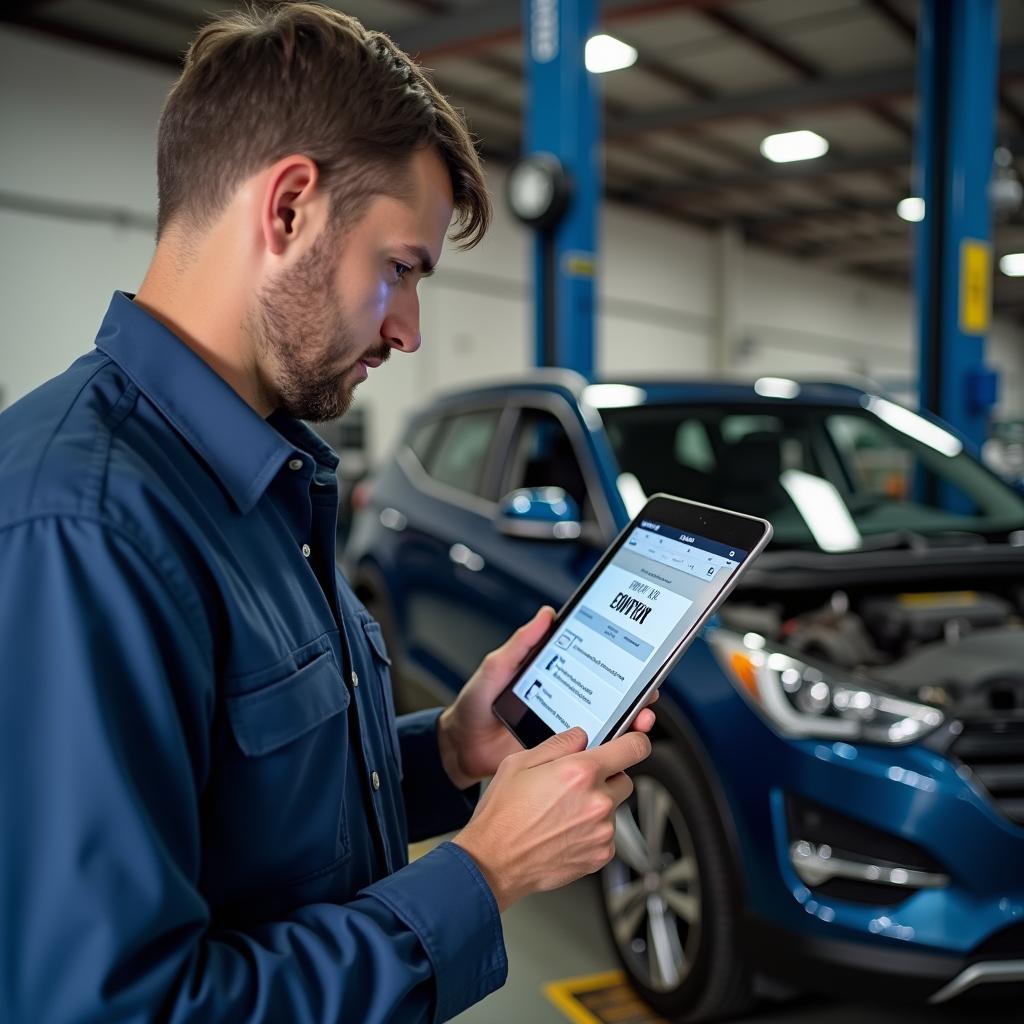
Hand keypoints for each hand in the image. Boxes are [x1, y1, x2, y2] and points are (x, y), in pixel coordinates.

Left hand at [438, 606, 658, 787]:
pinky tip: (617, 744)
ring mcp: (565, 728)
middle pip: (610, 696)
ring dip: (629, 722)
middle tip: (646, 693)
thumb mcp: (496, 667)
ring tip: (639, 720)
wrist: (460, 746)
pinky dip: (608, 748)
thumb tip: (546, 615)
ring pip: (606, 724)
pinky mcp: (560, 753)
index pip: (593, 665)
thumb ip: (521, 643)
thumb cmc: (474, 705)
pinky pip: (588, 751)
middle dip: (634, 694)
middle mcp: (565, 700)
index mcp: (554, 676)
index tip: (638, 661)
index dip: (619, 664)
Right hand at [453, 727, 652, 910]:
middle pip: (624, 779)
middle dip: (605, 777)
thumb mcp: (520, 762)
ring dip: (597, 806)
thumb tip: (580, 737)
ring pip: (614, 808)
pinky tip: (565, 830)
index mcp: (580, 772)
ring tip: (563, 812)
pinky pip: (607, 834)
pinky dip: (593, 831)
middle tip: (575, 785)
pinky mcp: (601, 855)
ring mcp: (602, 831)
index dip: (636, 741)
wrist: (494, 862)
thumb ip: (559, 744)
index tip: (633, 742)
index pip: (634, 748)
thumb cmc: (503, 815)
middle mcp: (597, 801)